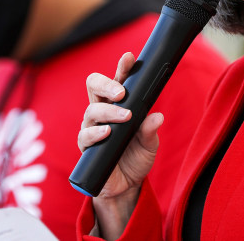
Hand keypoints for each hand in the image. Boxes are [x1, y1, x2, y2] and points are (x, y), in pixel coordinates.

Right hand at [78, 52, 163, 238]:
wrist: (125, 186)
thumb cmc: (136, 158)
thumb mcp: (150, 145)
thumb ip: (151, 131)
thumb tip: (157, 116)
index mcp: (118, 104)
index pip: (118, 80)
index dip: (122, 68)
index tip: (129, 58)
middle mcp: (102, 111)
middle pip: (94, 86)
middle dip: (106, 84)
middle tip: (121, 92)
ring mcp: (92, 127)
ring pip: (92, 110)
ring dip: (109, 112)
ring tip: (125, 117)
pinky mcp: (86, 146)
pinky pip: (86, 135)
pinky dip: (97, 133)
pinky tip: (107, 133)